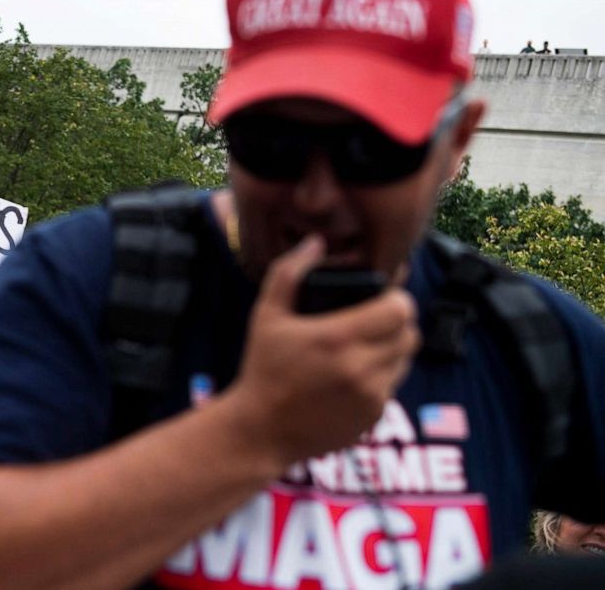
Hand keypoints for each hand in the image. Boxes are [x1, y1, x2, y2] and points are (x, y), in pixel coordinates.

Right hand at [227, 235, 419, 466]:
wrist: (261, 430)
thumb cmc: (263, 369)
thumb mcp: (266, 315)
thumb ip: (289, 272)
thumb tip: (315, 242)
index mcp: (338, 337)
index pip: (400, 309)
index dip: (395, 298)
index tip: (379, 297)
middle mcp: (361, 368)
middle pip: (410, 333)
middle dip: (396, 321)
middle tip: (373, 318)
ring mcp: (371, 396)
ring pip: (405, 359)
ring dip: (392, 347)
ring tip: (363, 344)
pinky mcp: (374, 416)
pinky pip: (393, 385)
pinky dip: (381, 375)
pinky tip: (354, 373)